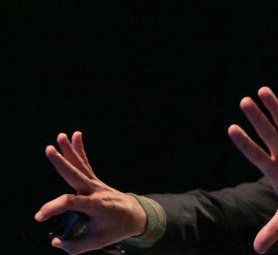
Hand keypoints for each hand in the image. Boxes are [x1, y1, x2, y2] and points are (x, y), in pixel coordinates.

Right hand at [34, 132, 146, 254]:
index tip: (40, 216)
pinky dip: (79, 150)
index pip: (71, 202)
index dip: (53, 208)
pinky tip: (75, 136)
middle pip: (76, 175)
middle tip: (49, 149)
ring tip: (60, 136)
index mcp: (96, 205)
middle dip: (62, 162)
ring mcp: (95, 184)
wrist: (135, 216)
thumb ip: (75, 245)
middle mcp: (95, 191)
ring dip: (70, 150)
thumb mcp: (97, 242)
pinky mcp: (94, 181)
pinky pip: (85, 164)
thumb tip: (56, 242)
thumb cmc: (115, 228)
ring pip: (81, 165)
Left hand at [228, 87, 277, 253]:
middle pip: (267, 132)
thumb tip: (258, 250)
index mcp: (272, 167)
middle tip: (244, 102)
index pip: (255, 153)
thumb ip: (273, 228)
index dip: (245, 143)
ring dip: (274, 107)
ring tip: (262, 91)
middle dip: (257, 118)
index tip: (231, 129)